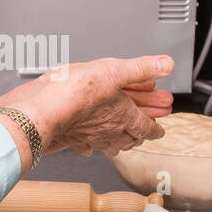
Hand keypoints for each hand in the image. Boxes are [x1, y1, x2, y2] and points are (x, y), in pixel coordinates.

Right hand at [0, 54, 173, 158]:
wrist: (45, 109)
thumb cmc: (77, 92)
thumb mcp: (115, 70)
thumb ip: (142, 68)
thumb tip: (166, 64)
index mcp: (125, 118)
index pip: (148, 129)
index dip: (156, 128)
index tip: (160, 129)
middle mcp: (111, 132)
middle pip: (132, 140)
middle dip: (140, 134)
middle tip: (145, 130)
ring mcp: (92, 138)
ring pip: (112, 147)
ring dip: (120, 143)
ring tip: (122, 140)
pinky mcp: (74, 139)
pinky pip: (88, 147)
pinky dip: (93, 145)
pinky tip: (90, 144)